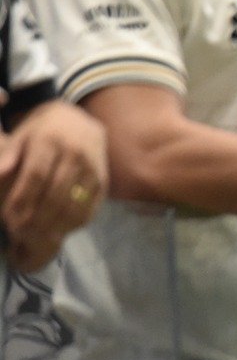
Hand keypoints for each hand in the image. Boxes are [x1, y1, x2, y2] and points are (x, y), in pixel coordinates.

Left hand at [0, 101, 107, 272]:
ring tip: (36, 237)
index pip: (36, 175)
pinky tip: (56, 229)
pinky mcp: (103, 181)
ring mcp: (93, 168)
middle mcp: (77, 153)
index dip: (22, 200)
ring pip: (75, 205)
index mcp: (51, 140)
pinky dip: (72, 224)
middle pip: (56, 194)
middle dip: (36, 219)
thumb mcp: (20, 137)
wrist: (79, 122)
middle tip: (20, 234)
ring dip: (54, 226)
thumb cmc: (41, 133)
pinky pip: (89, 209)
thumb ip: (7, 157)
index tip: (9, 219)